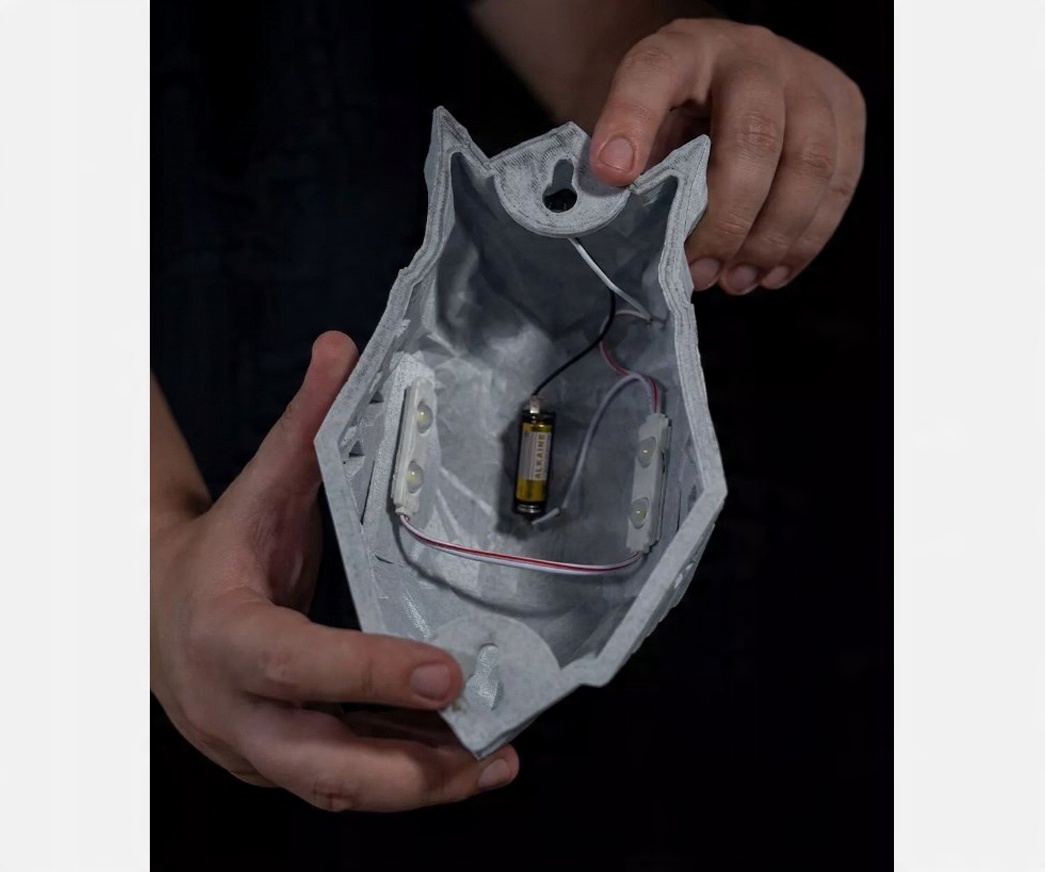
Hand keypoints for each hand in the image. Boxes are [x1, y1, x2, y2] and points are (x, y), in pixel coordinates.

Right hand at [150, 332, 518, 810]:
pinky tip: (464, 761)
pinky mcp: (277, 764)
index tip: (447, 672)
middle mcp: (234, 707)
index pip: (294, 662)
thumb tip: (340, 346)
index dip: (367, 672)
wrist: (152, 613)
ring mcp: (253, 747)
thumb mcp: (254, 490)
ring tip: (499, 765)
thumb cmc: (216, 551)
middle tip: (493, 748)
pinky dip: (404, 775)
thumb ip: (302, 426)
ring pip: (339, 785)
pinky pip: (344, 782)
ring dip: (421, 783)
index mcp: (225, 634)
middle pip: (319, 762)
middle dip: (409, 767)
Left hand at [589, 18, 864, 293]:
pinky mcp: (844, 106)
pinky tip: (772, 272)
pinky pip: (841, 180)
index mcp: (683, 50)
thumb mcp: (643, 133)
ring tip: (736, 281)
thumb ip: (635, 173)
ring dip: (773, 238)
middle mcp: (751, 53)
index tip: (612, 175)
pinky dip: (807, 238)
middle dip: (728, 219)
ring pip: (810, 164)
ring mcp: (806, 76)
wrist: (725, 77)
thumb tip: (636, 241)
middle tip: (700, 272)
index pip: (654, 72)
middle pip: (755, 136)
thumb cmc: (676, 118)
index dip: (631, 121)